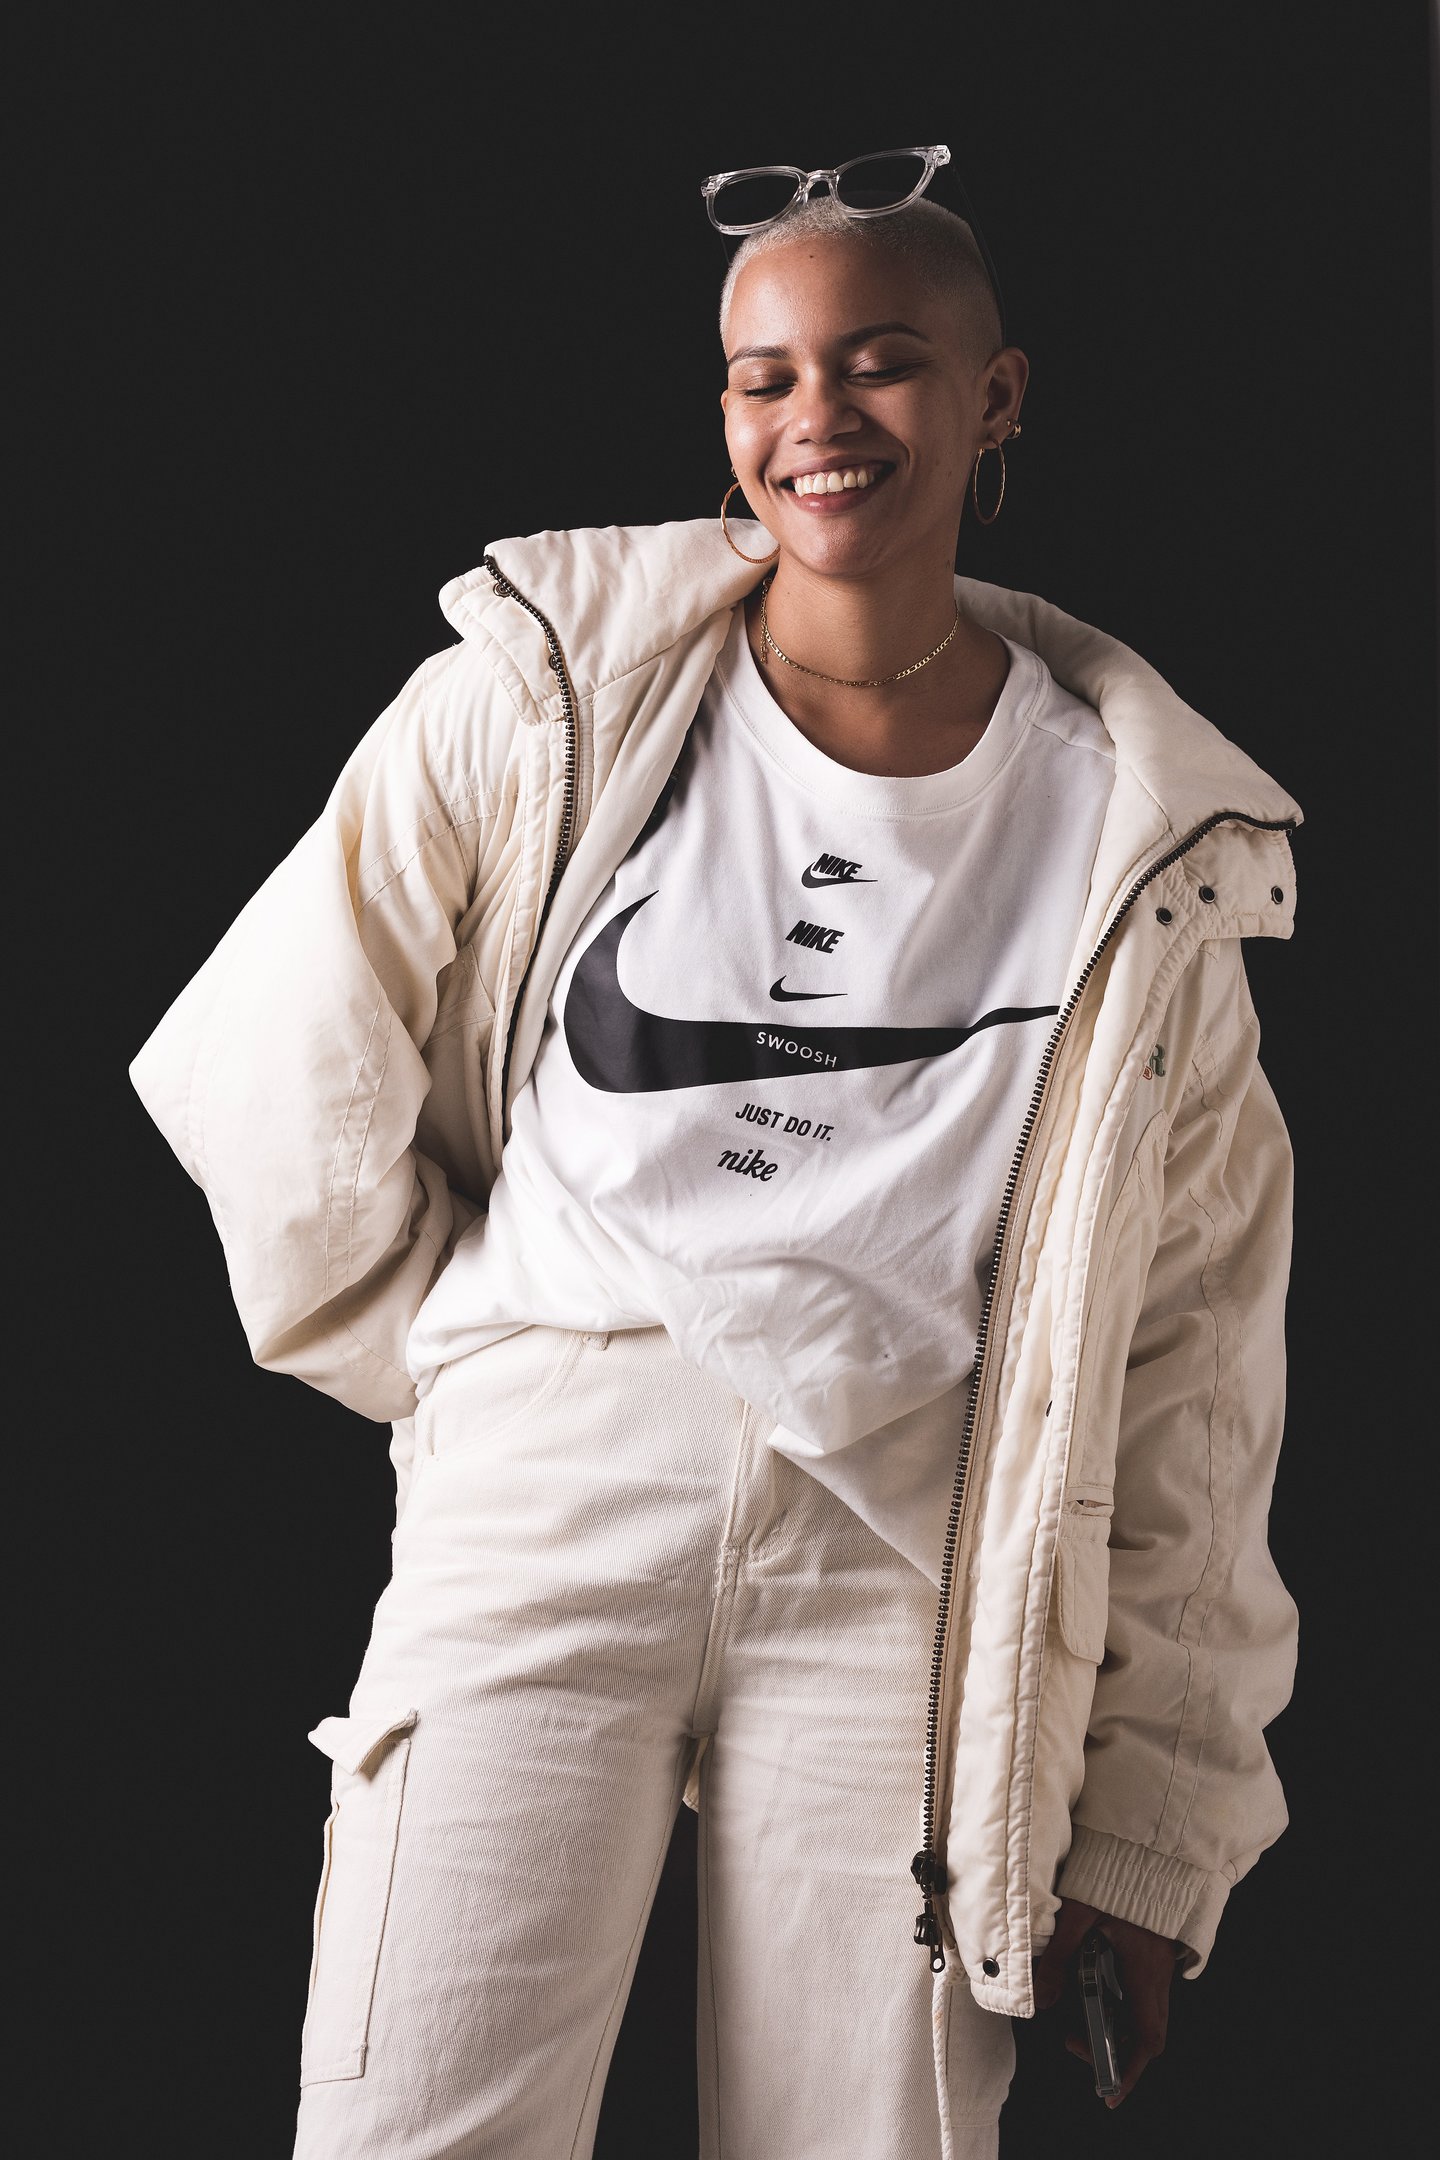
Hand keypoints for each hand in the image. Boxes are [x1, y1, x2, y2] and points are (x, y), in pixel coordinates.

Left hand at [1031, 1896, 1178, 2107]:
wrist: (1149, 1848)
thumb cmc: (1118, 1876)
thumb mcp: (1080, 1915)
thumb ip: (1058, 1956)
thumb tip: (1041, 2000)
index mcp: (1145, 1972)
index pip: (1147, 2038)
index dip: (1129, 2070)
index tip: (1109, 2091)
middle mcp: (1158, 1975)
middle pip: (1148, 2033)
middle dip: (1118, 2053)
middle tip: (1079, 2048)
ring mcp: (1158, 1965)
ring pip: (1147, 2014)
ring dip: (1117, 2029)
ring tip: (1080, 2026)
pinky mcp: (1153, 1954)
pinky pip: (1142, 1994)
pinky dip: (1120, 2006)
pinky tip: (1094, 1992)